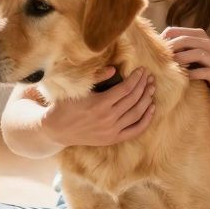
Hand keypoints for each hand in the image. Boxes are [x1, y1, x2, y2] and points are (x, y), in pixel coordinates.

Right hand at [41, 66, 155, 146]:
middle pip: (134, 99)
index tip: (142, 70)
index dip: (136, 78)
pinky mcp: (112, 139)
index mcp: (100, 103)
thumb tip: (114, 69)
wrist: (57, 130)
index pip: (126, 88)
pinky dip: (146, 120)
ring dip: (147, 99)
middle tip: (150, 76)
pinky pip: (135, 130)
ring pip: (137, 113)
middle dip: (144, 85)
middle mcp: (108, 118)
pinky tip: (152, 109)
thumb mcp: (78, 89)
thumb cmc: (66, 105)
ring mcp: (111, 131)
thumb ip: (97, 78)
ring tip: (152, 88)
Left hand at [161, 27, 209, 103]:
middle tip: (159, 60)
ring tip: (171, 67)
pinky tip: (183, 78)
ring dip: (181, 59)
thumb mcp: (193, 54)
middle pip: (185, 40)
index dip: (162, 40)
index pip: (175, 31)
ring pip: (196, 53)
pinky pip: (202, 72)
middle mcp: (208, 44)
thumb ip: (179, 47)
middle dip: (170, 49)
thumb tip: (155, 46)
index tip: (154, 51)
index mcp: (200, 36)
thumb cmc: (207, 68)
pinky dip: (191, 74)